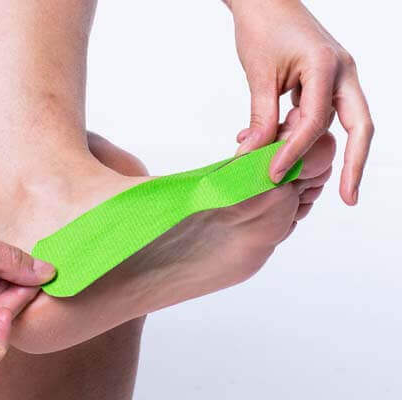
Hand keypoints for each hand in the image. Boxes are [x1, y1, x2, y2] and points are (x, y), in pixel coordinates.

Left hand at [228, 0, 372, 204]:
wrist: (264, 1)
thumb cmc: (263, 27)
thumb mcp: (259, 75)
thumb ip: (261, 117)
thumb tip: (254, 155)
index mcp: (327, 66)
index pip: (315, 121)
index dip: (293, 151)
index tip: (272, 173)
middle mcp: (342, 72)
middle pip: (360, 126)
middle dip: (355, 163)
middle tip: (348, 198)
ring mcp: (338, 76)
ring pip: (340, 123)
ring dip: (315, 148)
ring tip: (286, 170)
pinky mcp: (325, 81)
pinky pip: (324, 114)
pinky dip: (303, 133)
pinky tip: (276, 146)